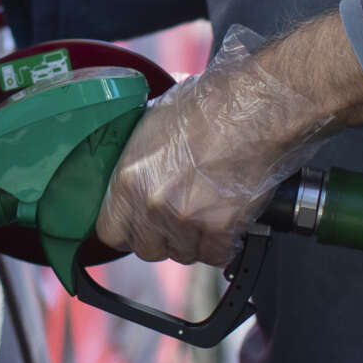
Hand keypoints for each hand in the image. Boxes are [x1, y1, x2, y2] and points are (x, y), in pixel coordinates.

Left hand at [95, 25, 348, 266]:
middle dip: (162, 236)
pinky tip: (228, 221)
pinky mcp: (220, 230)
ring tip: (207, 211)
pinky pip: (215, 256)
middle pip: (147, 249)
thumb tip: (138, 173)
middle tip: (178, 215)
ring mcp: (185, 220)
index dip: (126, 229)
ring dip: (193, 240)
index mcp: (127, 179)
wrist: (253, 108)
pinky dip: (223, 245)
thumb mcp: (153, 124)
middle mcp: (151, 206)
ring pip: (182, 254)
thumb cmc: (209, 106)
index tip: (138, 224)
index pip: (109, 233)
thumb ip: (138, 161)